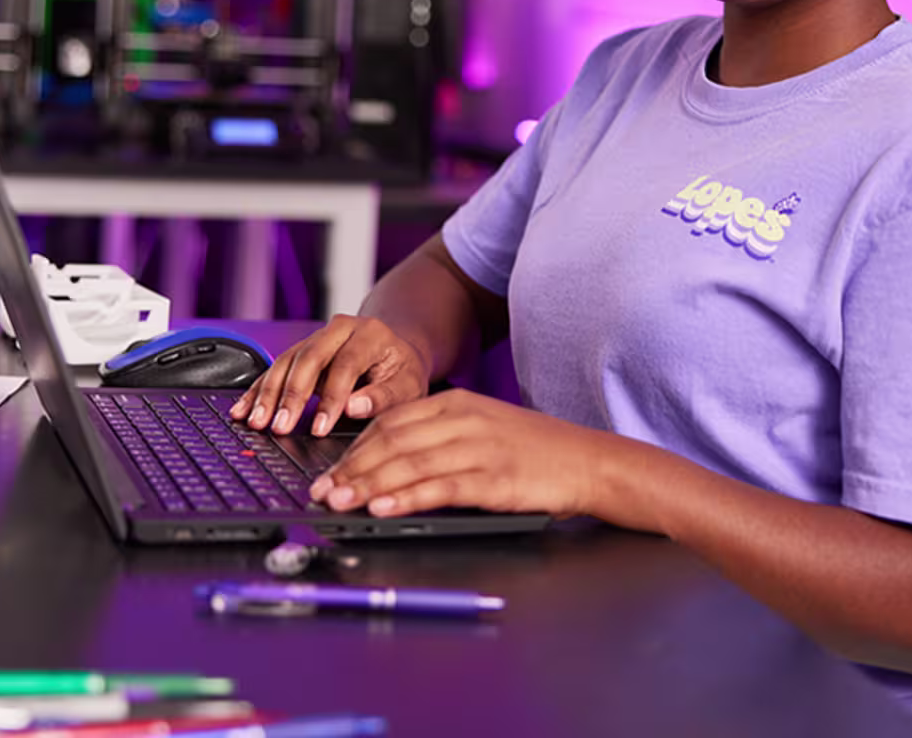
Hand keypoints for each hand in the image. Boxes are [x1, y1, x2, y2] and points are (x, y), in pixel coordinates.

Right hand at [229, 314, 429, 437]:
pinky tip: (243, 409)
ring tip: (256, 421)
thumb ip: (384, 397)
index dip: (331, 398)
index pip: (346, 365)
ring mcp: (318, 336)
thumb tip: (353, 407)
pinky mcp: (302, 350)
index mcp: (370, 334)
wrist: (394, 353)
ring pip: (287, 361)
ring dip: (268, 394)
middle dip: (290, 395)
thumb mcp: (408, 386)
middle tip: (279, 426)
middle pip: (309, 358)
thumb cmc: (402, 373)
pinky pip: (276, 368)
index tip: (320, 427)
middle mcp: (340, 329)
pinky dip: (259, 390)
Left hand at [307, 390, 614, 519]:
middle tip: (322, 490)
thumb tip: (390, 463)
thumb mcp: (485, 429)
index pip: (392, 422)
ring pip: (409, 463)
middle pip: (392, 442)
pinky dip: (407, 498)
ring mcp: (479, 448)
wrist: (589, 460)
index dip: (354, 448)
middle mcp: (464, 420)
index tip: (328, 471)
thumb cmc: (537, 450)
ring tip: (340, 501)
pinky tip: (383, 508)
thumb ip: (441, 438)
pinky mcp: (495, 478)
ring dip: (367, 484)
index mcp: (458, 403)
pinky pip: (440, 487)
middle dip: (351, 468)